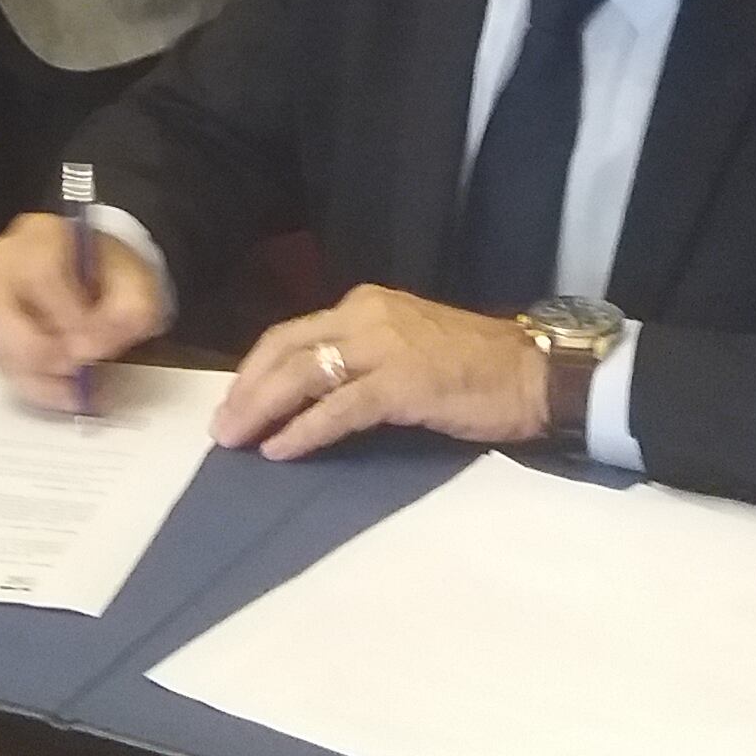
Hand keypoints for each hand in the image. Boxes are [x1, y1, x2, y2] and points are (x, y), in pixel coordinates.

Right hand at [0, 207, 166, 402]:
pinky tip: (59, 393)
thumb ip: (127, 309)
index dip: (64, 314)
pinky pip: (0, 364)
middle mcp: (3, 261)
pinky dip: (31, 385)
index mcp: (40, 235)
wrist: (97, 276)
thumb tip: (94, 346)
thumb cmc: (111, 273)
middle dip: (38, 351)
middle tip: (73, 371)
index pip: (39, 273)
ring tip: (71, 392)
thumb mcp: (136, 283)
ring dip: (34, 376)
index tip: (91, 345)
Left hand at [215, 287, 547, 461]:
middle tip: (221, 429)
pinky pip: (339, 408)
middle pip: (286, 350)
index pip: (291, 333)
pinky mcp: (403, 383)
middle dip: (246, 390)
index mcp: (365, 305)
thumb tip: (308, 394)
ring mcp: (385, 347)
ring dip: (262, 409)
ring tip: (237, 441)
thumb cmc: (475, 368)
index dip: (255, 370)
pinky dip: (304, 430)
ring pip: (303, 374)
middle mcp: (367, 316)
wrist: (535, 374)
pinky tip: (281, 450)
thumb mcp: (406, 347)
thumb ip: (359, 358)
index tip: (233, 402)